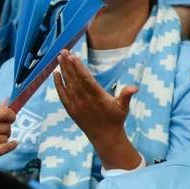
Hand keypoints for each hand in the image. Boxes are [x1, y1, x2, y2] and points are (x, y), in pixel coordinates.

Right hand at [0, 104, 17, 164]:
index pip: (4, 112)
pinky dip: (11, 146)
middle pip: (7, 126)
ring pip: (6, 138)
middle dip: (6, 130)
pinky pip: (6, 147)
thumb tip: (7, 100)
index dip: (11, 115)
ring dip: (4, 139)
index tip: (11, 119)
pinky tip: (12, 144)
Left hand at [52, 51, 140, 168]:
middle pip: (74, 79)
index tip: (72, 56)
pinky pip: (62, 95)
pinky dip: (58, 84)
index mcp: (98, 97)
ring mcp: (76, 105)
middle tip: (63, 51)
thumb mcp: (123, 107)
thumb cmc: (116, 119)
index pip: (85, 79)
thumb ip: (126, 95)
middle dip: (68, 64)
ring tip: (59, 57)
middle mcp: (84, 100)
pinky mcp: (70, 109)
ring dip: (63, 70)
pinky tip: (55, 73)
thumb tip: (134, 88)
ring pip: (67, 84)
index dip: (78, 68)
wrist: (105, 137)